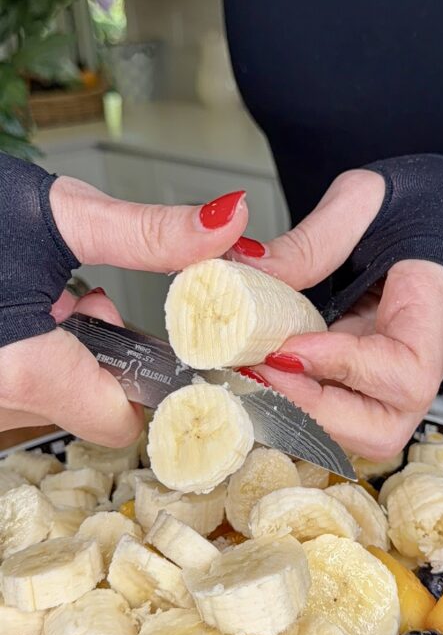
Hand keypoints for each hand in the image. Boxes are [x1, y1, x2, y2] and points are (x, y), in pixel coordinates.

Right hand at [0, 178, 247, 444]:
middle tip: (81, 295)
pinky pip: (8, 384)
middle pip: (85, 403)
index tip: (156, 344)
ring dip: (58, 352)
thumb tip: (228, 223)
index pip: (122, 421)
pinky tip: (8, 309)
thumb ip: (147, 231)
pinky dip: (23, 353)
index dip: (149, 385)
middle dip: (99, 354)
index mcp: (24, 370)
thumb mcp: (54, 214)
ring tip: (37, 295)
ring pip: (44, 394)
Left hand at [230, 170, 442, 458]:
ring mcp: (400, 378)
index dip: (344, 368)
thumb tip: (246, 270)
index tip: (289, 347)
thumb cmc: (417, 204)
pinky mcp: (373, 382)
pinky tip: (266, 373)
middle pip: (385, 429)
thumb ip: (310, 240)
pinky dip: (299, 402)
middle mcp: (425, 359)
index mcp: (435, 309)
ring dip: (304, 415)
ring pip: (362, 435)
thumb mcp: (362, 199)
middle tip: (259, 371)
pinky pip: (340, 414)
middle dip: (315, 411)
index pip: (406, 371)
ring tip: (259, 374)